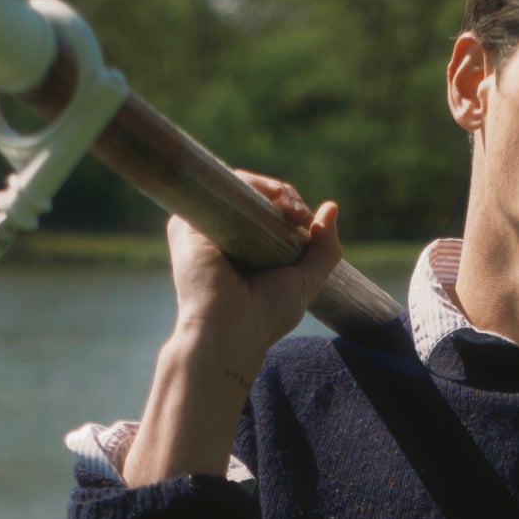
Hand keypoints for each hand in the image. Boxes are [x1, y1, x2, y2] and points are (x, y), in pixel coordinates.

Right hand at [166, 173, 341, 369]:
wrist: (230, 332)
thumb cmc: (265, 316)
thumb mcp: (305, 281)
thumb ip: (324, 248)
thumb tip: (331, 207)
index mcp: (245, 247)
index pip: (270, 210)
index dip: (293, 208)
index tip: (309, 223)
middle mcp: (223, 234)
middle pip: (257, 195)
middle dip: (285, 197)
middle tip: (299, 216)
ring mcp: (204, 227)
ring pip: (239, 187)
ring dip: (269, 189)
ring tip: (289, 212)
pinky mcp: (187, 224)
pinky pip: (219, 188)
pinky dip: (247, 186)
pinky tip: (267, 202)